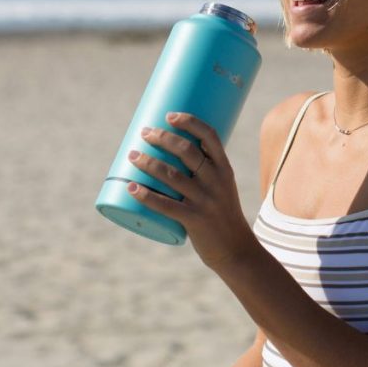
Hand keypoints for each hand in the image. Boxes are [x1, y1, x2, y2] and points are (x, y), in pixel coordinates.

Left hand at [127, 111, 257, 270]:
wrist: (236, 250)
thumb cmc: (223, 216)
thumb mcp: (221, 189)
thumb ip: (202, 174)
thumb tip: (169, 158)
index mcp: (224, 169)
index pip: (210, 136)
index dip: (189, 122)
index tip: (170, 115)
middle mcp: (216, 181)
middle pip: (186, 151)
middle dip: (162, 138)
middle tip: (144, 133)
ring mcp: (205, 200)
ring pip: (171, 175)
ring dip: (148, 162)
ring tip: (132, 155)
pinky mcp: (194, 220)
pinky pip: (165, 205)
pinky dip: (145, 195)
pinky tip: (131, 187)